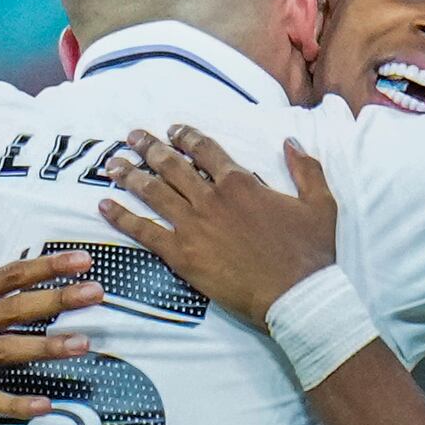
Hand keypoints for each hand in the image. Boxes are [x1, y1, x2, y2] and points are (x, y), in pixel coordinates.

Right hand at [0, 197, 101, 418]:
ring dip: (46, 348)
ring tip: (84, 344)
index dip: (45, 267)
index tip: (81, 260)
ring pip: (5, 351)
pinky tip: (45, 406)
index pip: (6, 276)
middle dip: (57, 299)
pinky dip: (14, 404)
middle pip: (13, 308)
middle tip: (97, 293)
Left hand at [98, 126, 336, 326]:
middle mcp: (211, 198)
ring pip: (152, 192)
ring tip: (112, 164)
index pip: (205, 149)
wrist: (297, 295)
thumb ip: (306, 169)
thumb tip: (291, 142)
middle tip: (132, 137)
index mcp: (241, 183)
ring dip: (129, 175)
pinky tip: (103, 206)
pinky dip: (121, 217)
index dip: (186, 135)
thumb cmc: (311, 253)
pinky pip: (143, 231)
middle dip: (149, 147)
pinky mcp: (182, 255)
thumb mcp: (320, 204)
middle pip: (171, 165)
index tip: (172, 129)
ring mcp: (193, 226)